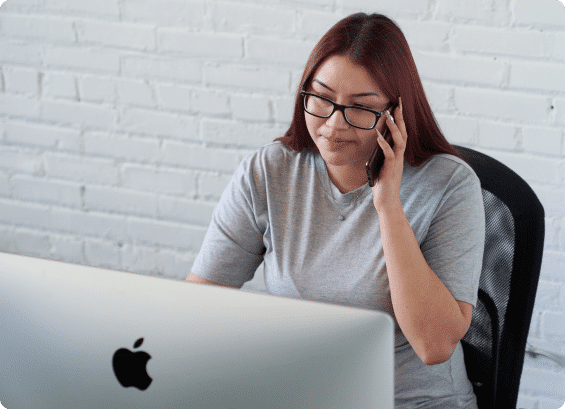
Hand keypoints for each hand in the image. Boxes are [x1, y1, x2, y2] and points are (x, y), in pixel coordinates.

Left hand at [371, 97, 406, 213]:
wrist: (386, 202)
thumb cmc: (382, 184)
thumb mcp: (380, 164)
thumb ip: (380, 153)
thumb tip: (375, 139)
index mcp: (397, 154)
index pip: (400, 132)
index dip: (399, 118)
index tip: (397, 104)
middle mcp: (399, 156)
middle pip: (403, 133)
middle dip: (400, 117)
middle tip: (398, 102)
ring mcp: (396, 163)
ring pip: (399, 141)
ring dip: (394, 128)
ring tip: (389, 116)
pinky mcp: (391, 170)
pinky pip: (389, 155)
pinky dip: (384, 144)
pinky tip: (378, 136)